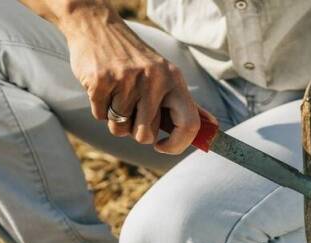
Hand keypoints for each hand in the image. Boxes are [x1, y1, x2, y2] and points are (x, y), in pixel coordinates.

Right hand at [59, 6, 200, 153]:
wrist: (98, 28)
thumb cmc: (136, 60)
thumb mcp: (166, 75)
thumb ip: (186, 104)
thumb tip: (212, 127)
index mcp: (174, 79)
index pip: (189, 124)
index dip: (177, 145)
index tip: (162, 146)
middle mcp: (154, 79)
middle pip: (145, 135)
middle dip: (135, 130)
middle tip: (132, 108)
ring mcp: (127, 80)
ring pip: (120, 129)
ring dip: (116, 120)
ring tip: (117, 95)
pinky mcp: (101, 82)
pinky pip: (100, 117)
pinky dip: (100, 109)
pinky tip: (104, 88)